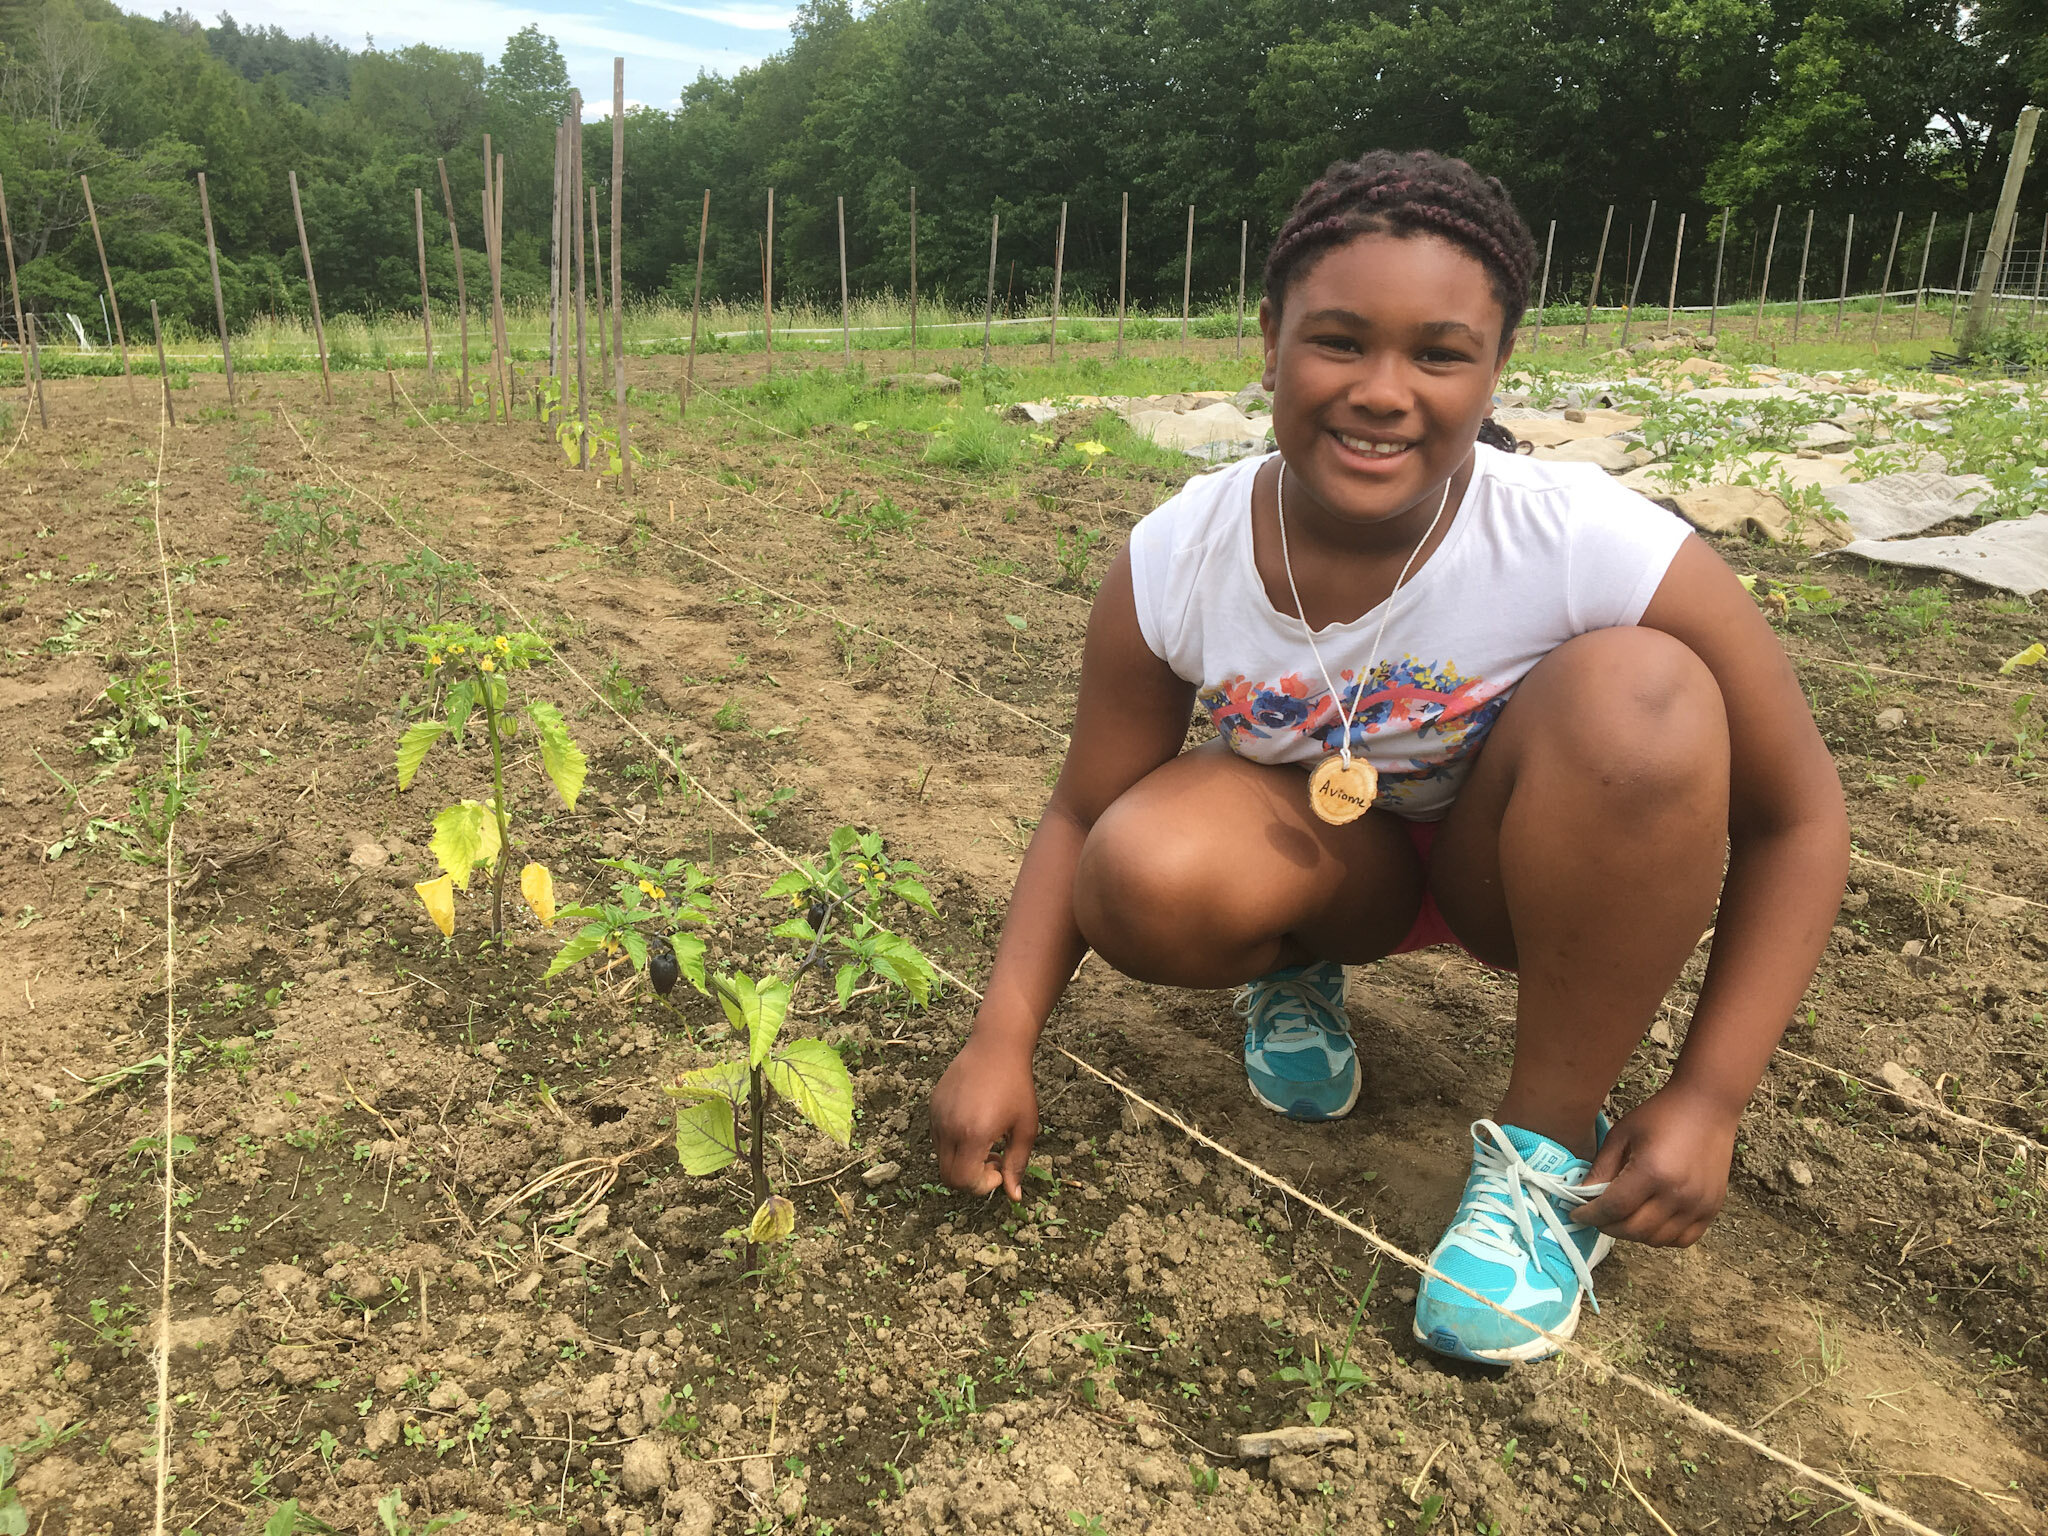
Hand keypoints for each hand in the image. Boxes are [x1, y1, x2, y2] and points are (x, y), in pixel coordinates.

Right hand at [930, 1028, 1038, 1200]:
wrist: (996, 1046)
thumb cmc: (1017, 1086)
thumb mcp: (1025, 1127)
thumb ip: (1017, 1163)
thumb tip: (1014, 1197)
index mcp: (973, 1134)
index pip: (963, 1181)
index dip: (982, 1186)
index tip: (1000, 1169)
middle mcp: (949, 1127)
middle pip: (948, 1176)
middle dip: (971, 1179)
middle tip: (993, 1161)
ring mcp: (937, 1115)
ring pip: (941, 1158)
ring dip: (962, 1160)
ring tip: (986, 1141)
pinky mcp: (933, 1106)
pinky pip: (937, 1137)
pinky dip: (954, 1143)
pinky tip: (974, 1125)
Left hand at [1576, 1085, 1737, 1246]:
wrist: (1707, 1106)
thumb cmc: (1660, 1115)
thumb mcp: (1621, 1135)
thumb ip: (1601, 1169)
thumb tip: (1581, 1196)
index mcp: (1652, 1172)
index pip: (1613, 1209)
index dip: (1590, 1215)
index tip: (1577, 1214)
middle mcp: (1678, 1194)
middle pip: (1634, 1230)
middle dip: (1607, 1226)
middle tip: (1597, 1215)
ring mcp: (1699, 1205)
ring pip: (1656, 1240)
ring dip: (1633, 1234)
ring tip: (1622, 1216)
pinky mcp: (1712, 1209)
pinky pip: (1683, 1240)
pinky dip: (1661, 1237)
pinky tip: (1650, 1220)